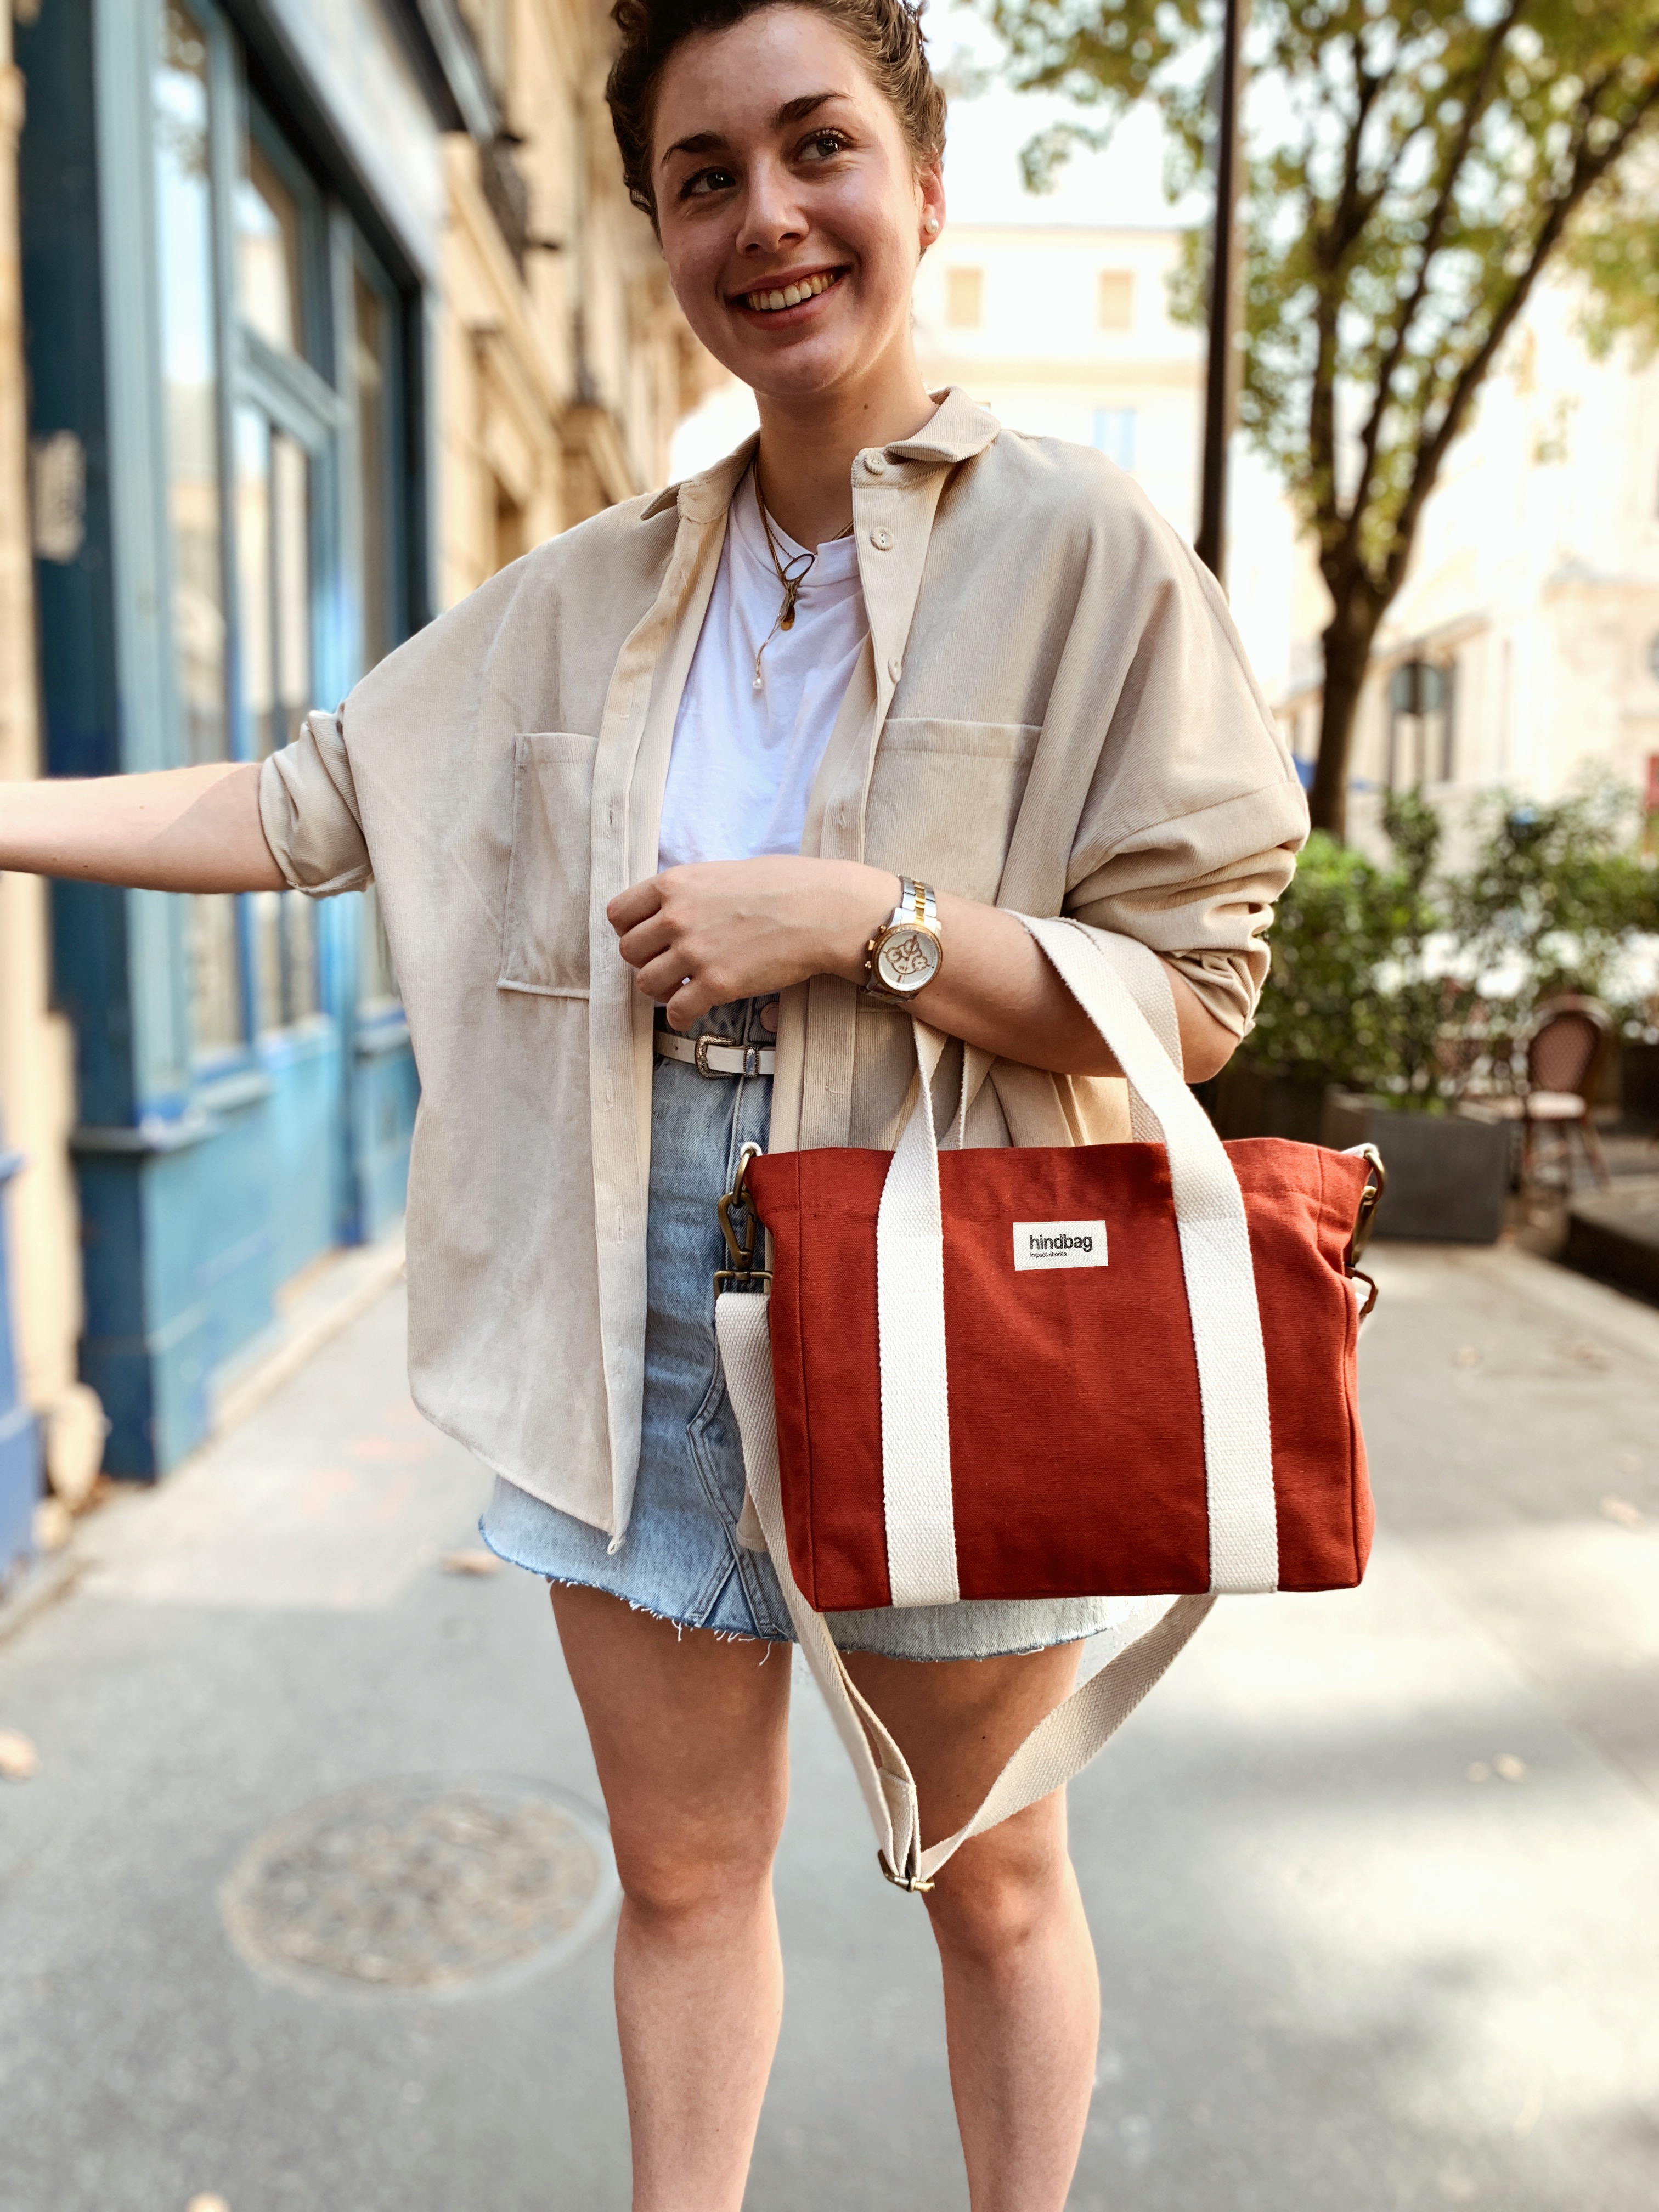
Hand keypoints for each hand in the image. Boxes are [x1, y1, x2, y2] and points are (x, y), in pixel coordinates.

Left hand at [607, 857, 897, 1029]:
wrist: (822, 910)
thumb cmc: (784, 885)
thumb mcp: (724, 873)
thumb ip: (691, 892)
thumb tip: (674, 911)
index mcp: (675, 884)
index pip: (618, 913)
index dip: (629, 930)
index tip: (647, 939)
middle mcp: (677, 917)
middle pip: (628, 951)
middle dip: (645, 961)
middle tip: (668, 965)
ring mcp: (694, 952)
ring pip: (645, 984)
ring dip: (660, 990)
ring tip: (681, 988)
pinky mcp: (716, 984)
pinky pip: (676, 1012)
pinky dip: (680, 1017)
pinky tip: (694, 1011)